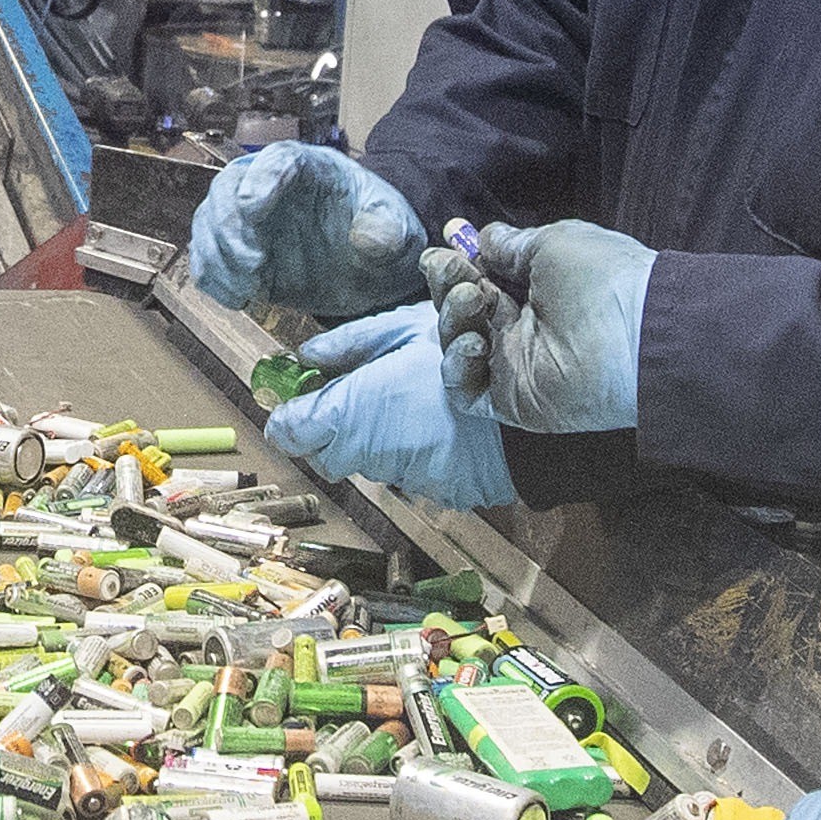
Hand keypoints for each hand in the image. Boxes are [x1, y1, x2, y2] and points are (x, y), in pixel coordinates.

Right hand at [186, 139, 426, 321]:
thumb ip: (388, 230)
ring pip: (209, 222)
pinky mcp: (238, 251)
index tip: (253, 207)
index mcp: (313, 168)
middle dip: (229, 226)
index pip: (279, 159)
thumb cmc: (382, 234)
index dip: (261, 179)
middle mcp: (271, 185)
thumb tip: (367, 240)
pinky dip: (213, 277)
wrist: (370, 264)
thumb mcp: (400, 231)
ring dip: (218, 256)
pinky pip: (207, 256)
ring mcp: (249, 218)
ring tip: (249, 289)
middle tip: (253, 265)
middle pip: (228, 188)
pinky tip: (239, 298)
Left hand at [264, 300, 519, 509]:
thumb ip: (349, 342)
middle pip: (325, 455)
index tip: (298, 400)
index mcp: (350, 413)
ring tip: (409, 405)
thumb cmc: (466, 355)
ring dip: (375, 441)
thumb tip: (305, 354)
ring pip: (368, 464)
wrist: (532, 412)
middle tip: (358, 397)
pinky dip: (413, 454)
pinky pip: (408, 474)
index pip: (289, 433)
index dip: (289, 417)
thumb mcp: (407, 326)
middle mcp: (367, 454)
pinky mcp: (436, 493)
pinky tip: (437, 426)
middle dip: (331, 430)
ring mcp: (402, 478)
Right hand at [433, 215, 651, 435]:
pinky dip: (457, 366)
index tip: (446, 246)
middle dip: (449, 285)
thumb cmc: (604, 279)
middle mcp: (524, 329)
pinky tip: (476, 343)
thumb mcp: (553, 244)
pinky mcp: (512, 400)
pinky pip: (465, 390)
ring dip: (452, 319)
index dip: (459, 263)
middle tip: (450, 268)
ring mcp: (515, 366)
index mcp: (537, 291)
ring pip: (457, 346)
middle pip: (463, 311)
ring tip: (472, 298)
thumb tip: (480, 237)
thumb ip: (511, 245)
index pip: (483, 279)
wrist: (638, 334)